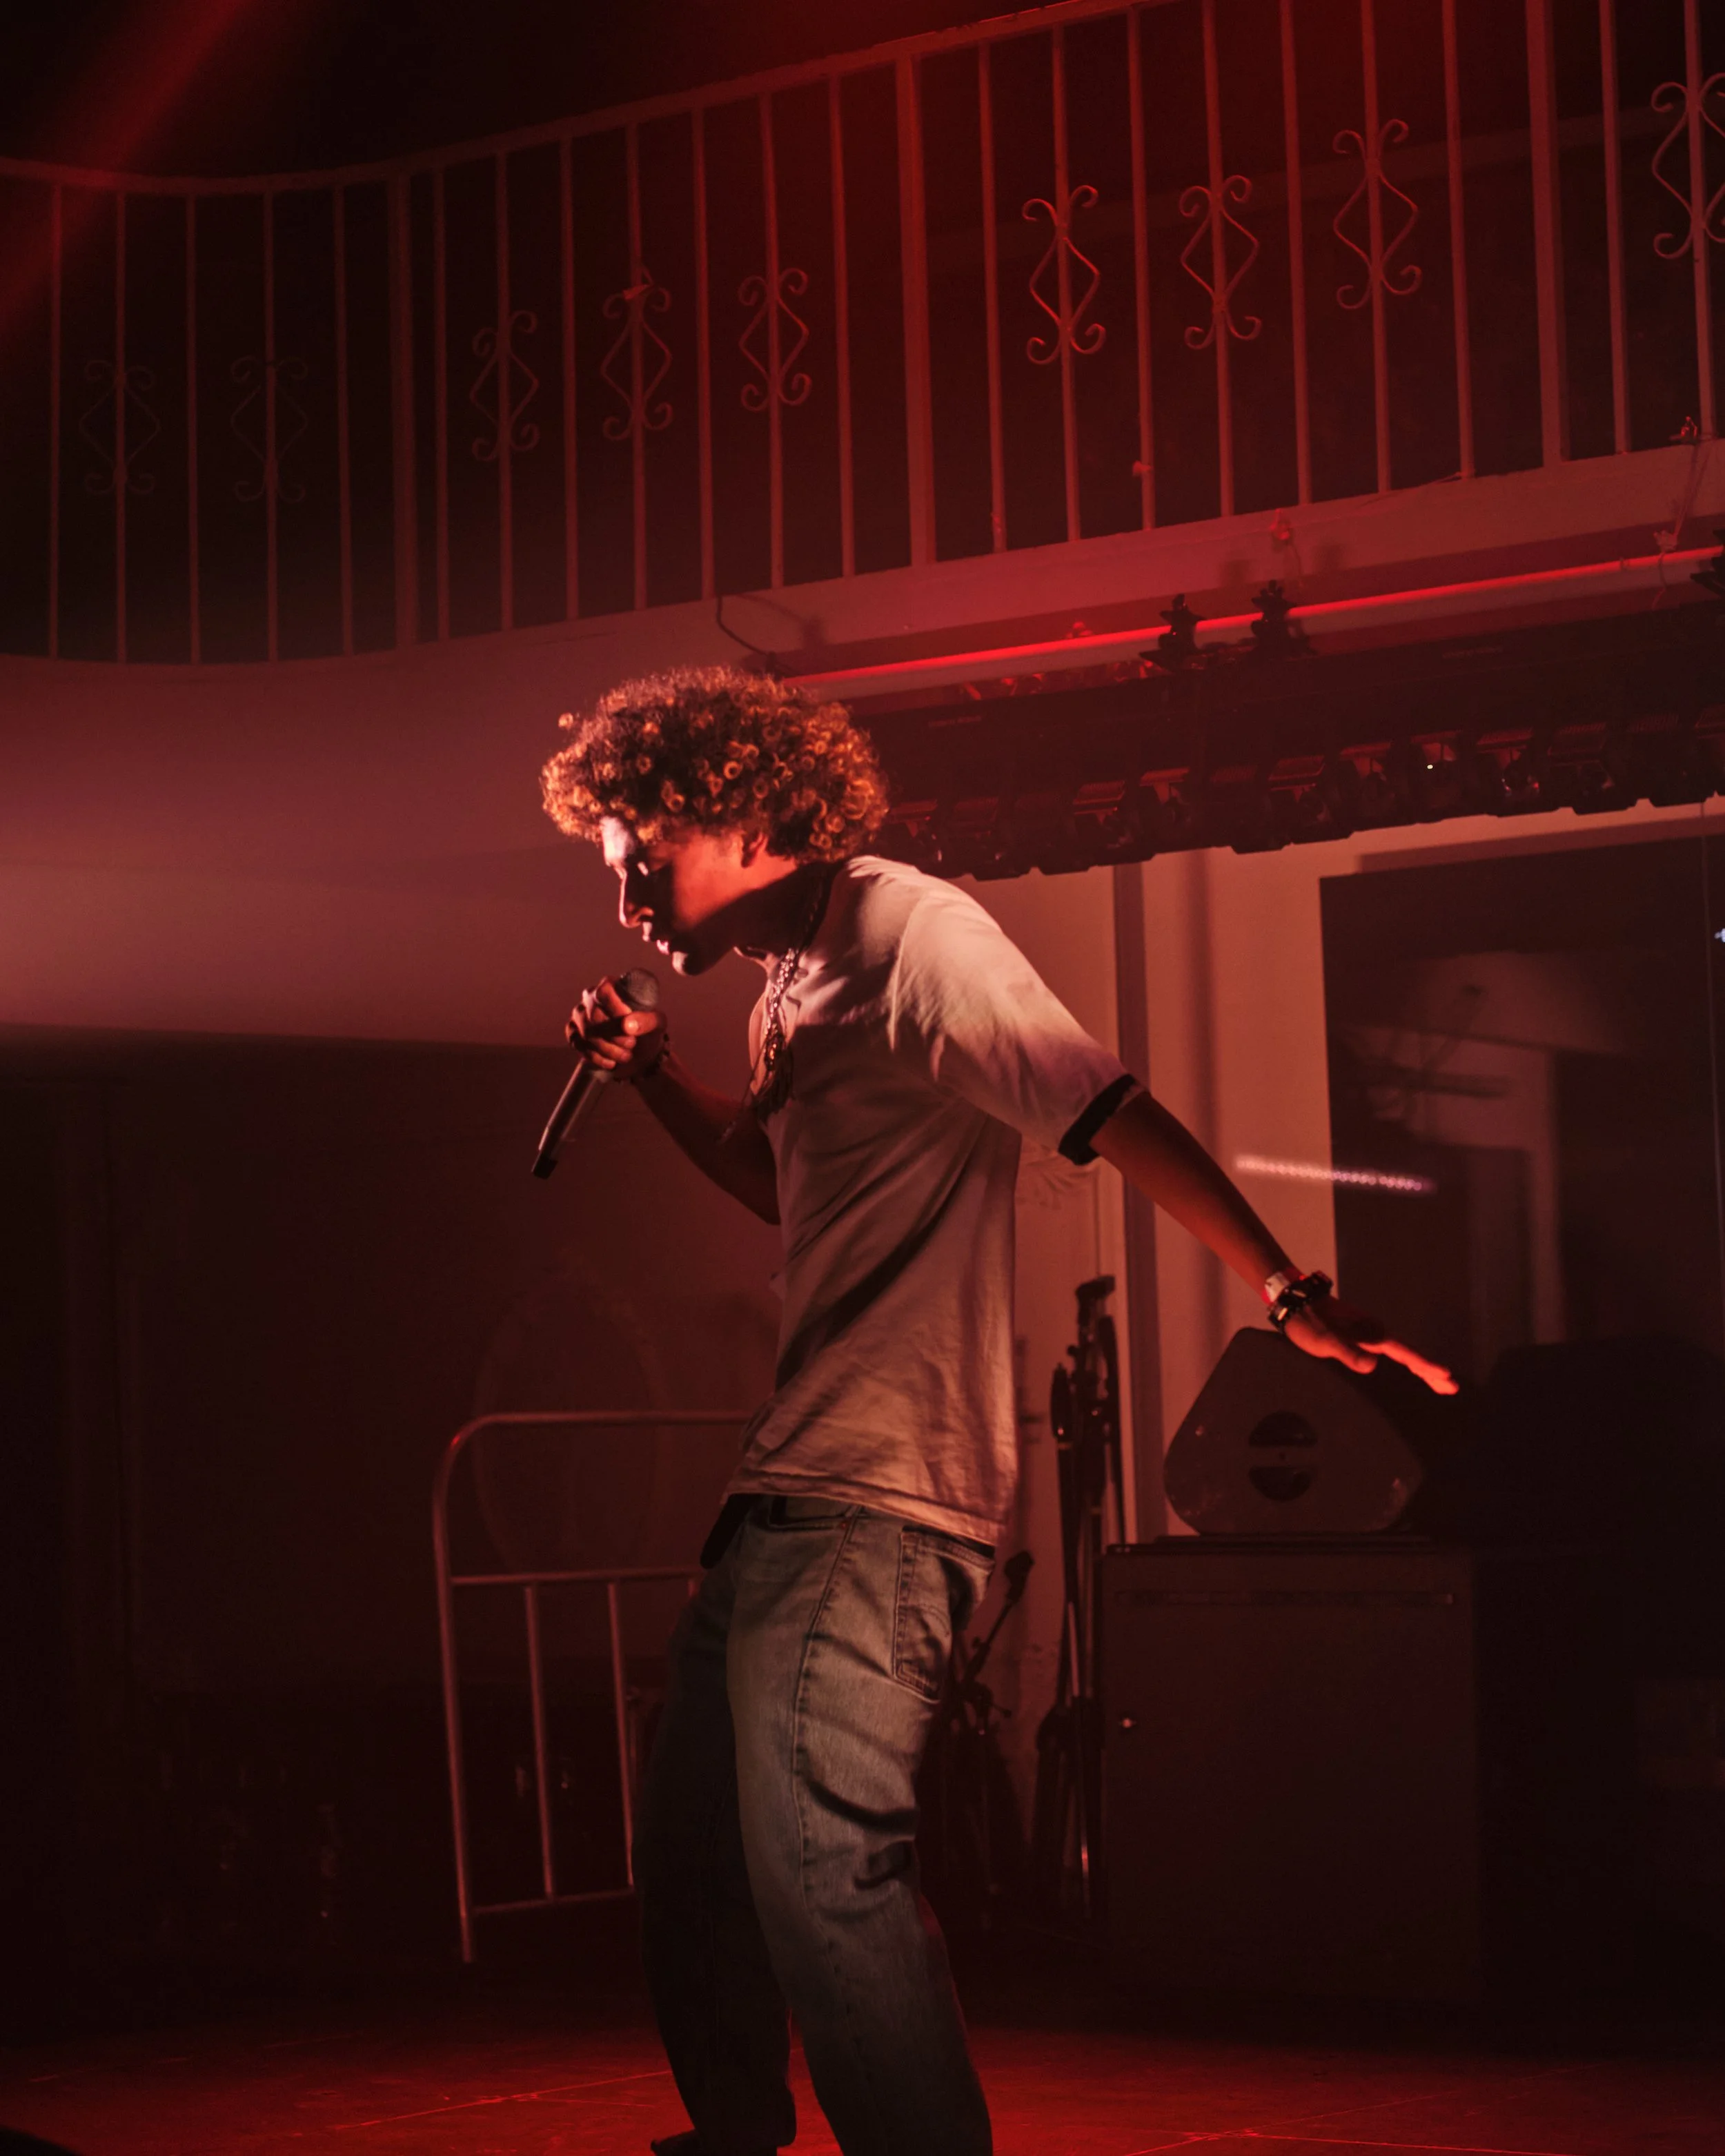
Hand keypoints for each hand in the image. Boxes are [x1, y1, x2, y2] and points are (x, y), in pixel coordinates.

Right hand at [564, 976, 668, 1082]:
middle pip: (594, 1014)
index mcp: (613, 987)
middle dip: (615, 1035)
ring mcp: (579, 1015)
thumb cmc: (647, 1029)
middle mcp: (591, 997)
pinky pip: (577, 1043)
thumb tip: (627, 1026)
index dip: (615, 1007)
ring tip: (625, 1055)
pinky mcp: (573, 1033)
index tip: (629, 1022)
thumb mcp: (657, 1023)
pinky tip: (611, 1062)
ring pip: (586, 1032)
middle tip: (631, 1044)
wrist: (640, 1051)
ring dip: (608, 1048)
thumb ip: (646, 1021)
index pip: (604, 990)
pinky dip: (595, 1056)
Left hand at [1281, 1290, 1457, 1395]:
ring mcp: (1370, 1333)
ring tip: (1439, 1382)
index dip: (1425, 1365)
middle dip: (1430, 1370)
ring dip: (1422, 1367)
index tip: (1445, 1375)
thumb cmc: (1308, 1323)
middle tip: (1451, 1387)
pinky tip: (1410, 1367)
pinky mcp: (1362, 1335)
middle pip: (1409, 1354)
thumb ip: (1346, 1353)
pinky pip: (1392, 1351)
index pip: (1404, 1353)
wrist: (1296, 1302)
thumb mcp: (1324, 1341)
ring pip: (1403, 1353)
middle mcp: (1374, 1332)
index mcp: (1370, 1333)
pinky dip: (1406, 1360)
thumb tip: (1373, 1366)